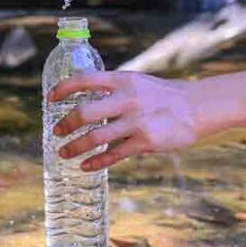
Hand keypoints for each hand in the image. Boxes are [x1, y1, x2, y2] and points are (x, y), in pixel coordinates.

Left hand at [48, 71, 200, 170]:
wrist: (195, 108)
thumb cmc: (161, 95)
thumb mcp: (135, 82)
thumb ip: (112, 90)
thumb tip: (84, 100)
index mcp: (122, 80)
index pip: (84, 80)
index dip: (63, 89)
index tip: (50, 99)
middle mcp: (127, 99)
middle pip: (85, 113)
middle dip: (66, 124)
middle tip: (56, 132)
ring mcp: (136, 121)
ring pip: (96, 138)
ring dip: (75, 147)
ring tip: (64, 153)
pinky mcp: (145, 141)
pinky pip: (114, 154)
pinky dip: (97, 162)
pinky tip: (86, 166)